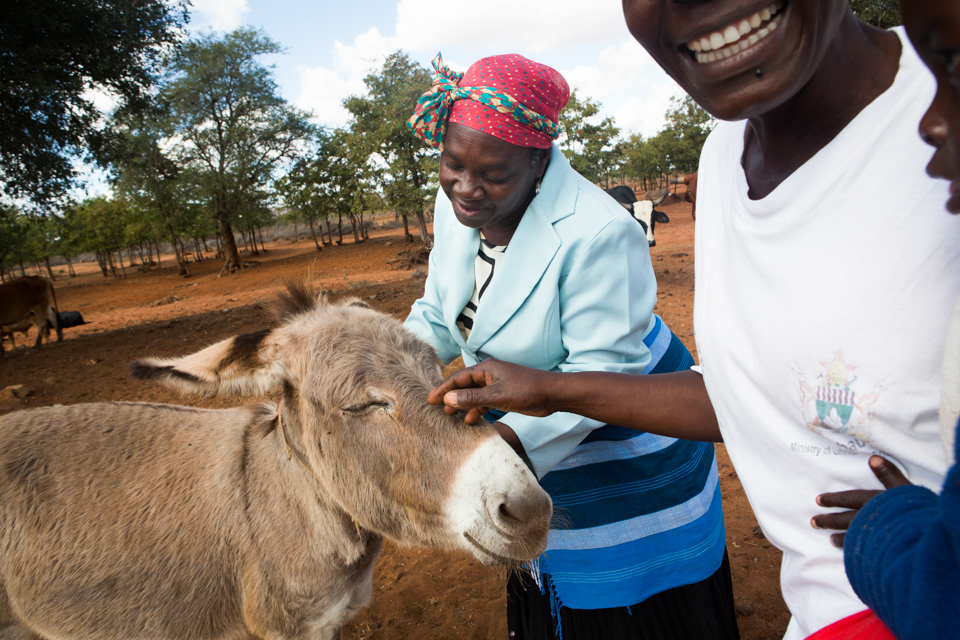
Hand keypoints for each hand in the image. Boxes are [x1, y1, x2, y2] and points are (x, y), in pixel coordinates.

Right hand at [427, 358, 557, 424]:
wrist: (552, 394)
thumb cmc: (527, 390)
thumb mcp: (497, 396)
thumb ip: (472, 398)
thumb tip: (448, 399)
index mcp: (486, 369)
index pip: (458, 378)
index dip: (443, 388)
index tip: (431, 399)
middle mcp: (489, 375)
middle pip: (464, 386)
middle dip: (451, 397)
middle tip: (438, 410)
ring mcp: (496, 385)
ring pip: (474, 395)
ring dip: (463, 405)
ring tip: (452, 417)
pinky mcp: (504, 396)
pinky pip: (484, 402)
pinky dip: (477, 410)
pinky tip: (471, 420)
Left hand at [812, 455, 911, 547]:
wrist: (925, 538)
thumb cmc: (916, 510)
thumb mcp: (904, 488)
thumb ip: (889, 473)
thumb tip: (872, 459)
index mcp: (874, 502)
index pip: (849, 499)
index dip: (833, 499)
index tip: (818, 500)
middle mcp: (869, 519)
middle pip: (844, 520)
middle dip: (828, 521)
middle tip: (814, 522)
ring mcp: (872, 538)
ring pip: (851, 538)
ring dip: (839, 539)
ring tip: (831, 540)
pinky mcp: (877, 552)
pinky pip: (862, 553)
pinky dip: (854, 553)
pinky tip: (851, 555)